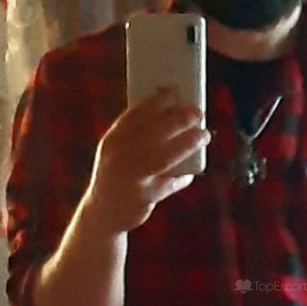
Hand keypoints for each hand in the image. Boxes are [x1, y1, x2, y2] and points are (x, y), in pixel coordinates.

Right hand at [85, 88, 210, 232]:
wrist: (102, 214)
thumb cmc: (117, 175)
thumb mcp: (118, 152)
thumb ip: (138, 136)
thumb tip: (174, 116)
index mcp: (112, 141)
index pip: (134, 115)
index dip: (154, 101)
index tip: (173, 91)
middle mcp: (119, 157)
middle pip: (152, 134)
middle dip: (177, 120)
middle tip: (197, 112)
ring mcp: (131, 178)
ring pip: (163, 158)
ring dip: (187, 144)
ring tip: (204, 135)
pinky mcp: (144, 197)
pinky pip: (169, 183)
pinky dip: (182, 177)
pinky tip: (191, 173)